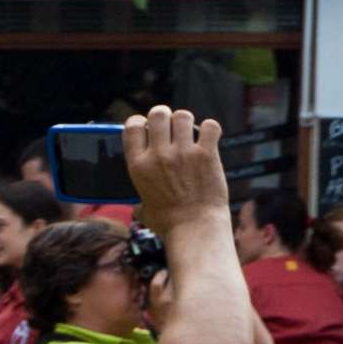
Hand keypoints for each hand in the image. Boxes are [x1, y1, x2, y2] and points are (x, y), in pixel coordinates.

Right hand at [123, 108, 231, 240]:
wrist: (195, 229)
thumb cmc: (169, 223)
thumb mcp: (143, 209)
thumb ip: (140, 198)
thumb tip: (139, 204)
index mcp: (138, 165)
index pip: (131, 127)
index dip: (139, 120)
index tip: (145, 124)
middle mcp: (158, 155)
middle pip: (158, 114)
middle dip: (164, 115)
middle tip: (171, 124)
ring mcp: (183, 153)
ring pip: (183, 117)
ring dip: (186, 121)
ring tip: (190, 131)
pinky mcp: (206, 155)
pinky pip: (210, 127)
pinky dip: (210, 129)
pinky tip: (209, 137)